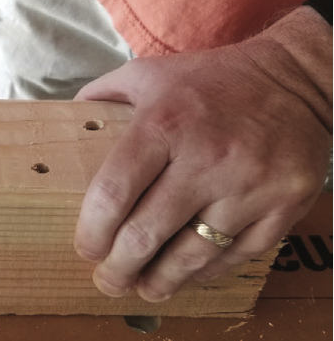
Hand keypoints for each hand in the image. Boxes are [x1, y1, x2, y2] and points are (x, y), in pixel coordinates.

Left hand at [72, 16, 330, 301]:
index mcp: (165, 123)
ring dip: (160, 280)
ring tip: (144, 288)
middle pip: (147, 233)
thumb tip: (65, 126)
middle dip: (119, 268)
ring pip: (192, 255)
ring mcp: (249, 185)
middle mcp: (207, 157)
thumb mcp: (148, 74)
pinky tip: (186, 273)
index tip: (86, 248)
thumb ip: (102, 97)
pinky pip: (235, 255)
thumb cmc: (212, 81)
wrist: (297, 79)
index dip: (93, 231)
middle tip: (108, 280)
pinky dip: (205, 271)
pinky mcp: (283, 205)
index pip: (114, 192)